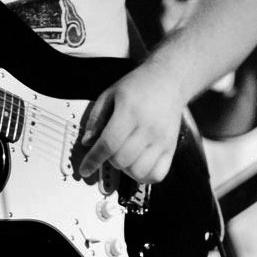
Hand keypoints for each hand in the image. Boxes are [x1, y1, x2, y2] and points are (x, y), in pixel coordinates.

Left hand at [79, 61, 184, 183]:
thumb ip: (96, 118)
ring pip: (138, 171)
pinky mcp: (171, 147)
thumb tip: (87, 142)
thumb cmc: (139, 85)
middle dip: (108, 160)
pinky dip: (144, 175)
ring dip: (125, 169)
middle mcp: (148, 127)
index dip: (94, 159)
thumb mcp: (110, 94)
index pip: (108, 144)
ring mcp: (161, 140)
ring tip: (123, 155)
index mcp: (129, 111)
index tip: (85, 168)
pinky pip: (157, 175)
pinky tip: (137, 164)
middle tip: (108, 149)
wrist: (168, 80)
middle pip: (121, 159)